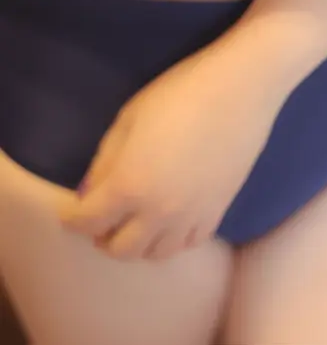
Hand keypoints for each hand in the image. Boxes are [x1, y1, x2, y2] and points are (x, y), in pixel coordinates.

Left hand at [61, 42, 280, 260]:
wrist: (239, 90)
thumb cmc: (179, 93)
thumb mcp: (129, 118)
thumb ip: (105, 160)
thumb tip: (91, 191)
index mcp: (129, 186)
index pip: (88, 221)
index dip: (72, 219)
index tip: (69, 212)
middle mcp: (158, 212)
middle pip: (120, 249)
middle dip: (103, 236)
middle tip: (102, 216)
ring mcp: (191, 216)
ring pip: (155, 254)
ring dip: (138, 242)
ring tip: (135, 221)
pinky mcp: (218, 212)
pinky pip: (188, 243)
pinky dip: (171, 239)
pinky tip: (169, 219)